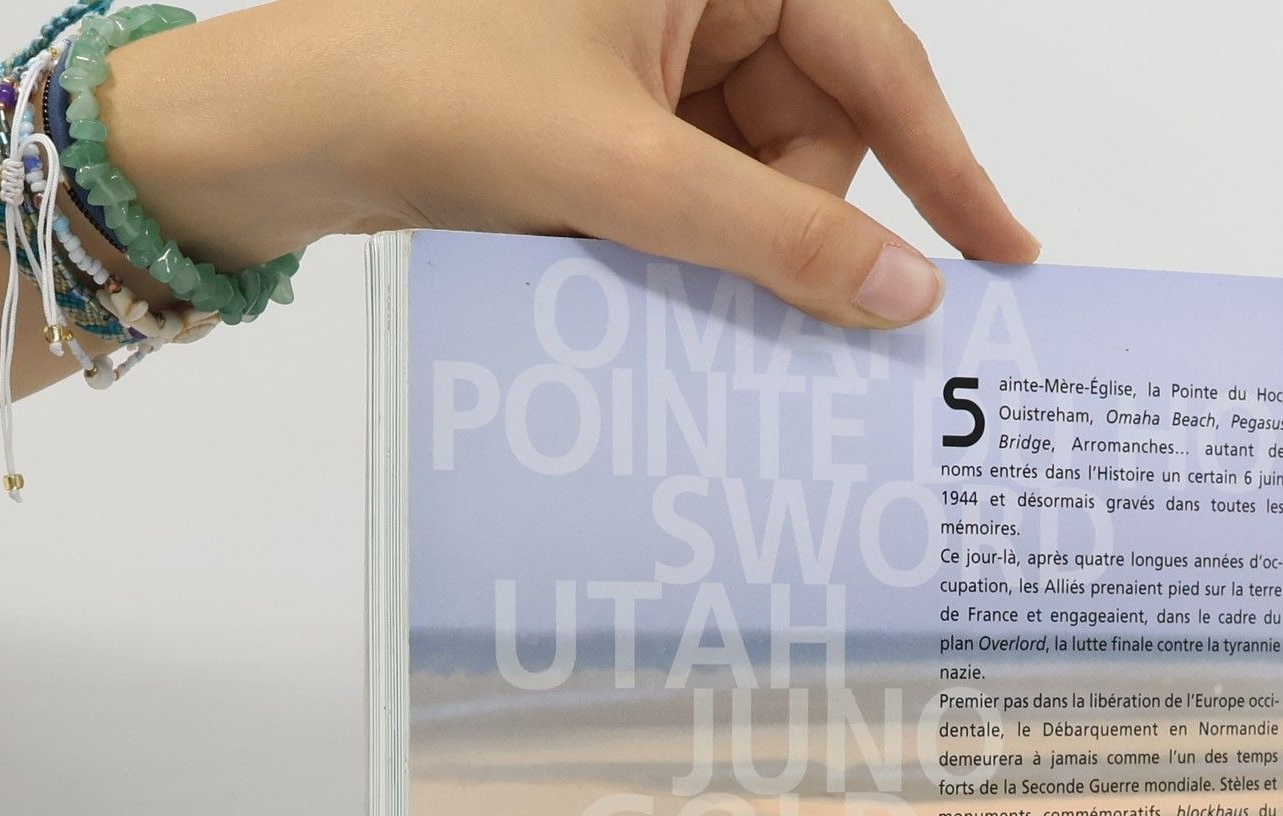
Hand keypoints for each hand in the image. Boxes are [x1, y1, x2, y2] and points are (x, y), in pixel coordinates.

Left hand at [109, 0, 1039, 327]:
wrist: (277, 126)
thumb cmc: (430, 89)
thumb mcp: (627, 170)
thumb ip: (779, 237)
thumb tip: (908, 294)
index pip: (878, 63)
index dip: (948, 168)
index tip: (1005, 254)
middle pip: (819, 129)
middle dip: (793, 222)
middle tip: (761, 303)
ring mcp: (651, 46)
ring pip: (757, 172)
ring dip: (726, 242)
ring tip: (642, 262)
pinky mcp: (610, 104)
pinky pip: (695, 185)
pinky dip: (681, 240)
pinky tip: (631, 264)